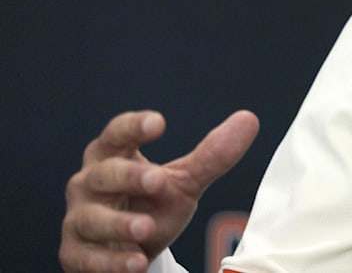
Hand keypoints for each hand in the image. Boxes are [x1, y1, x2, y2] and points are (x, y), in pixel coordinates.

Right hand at [60, 109, 259, 272]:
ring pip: (92, 218)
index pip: (116, 135)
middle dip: (130, 177)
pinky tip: (135, 263)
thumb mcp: (182, 181)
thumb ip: (212, 155)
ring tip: (146, 228)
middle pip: (104, 174)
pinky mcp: (76, 253)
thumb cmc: (149, 204)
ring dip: (120, 224)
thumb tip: (247, 120)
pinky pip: (89, 257)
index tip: (157, 122)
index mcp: (113, 157)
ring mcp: (79, 219)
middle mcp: (90, 184)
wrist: (129, 249)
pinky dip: (113, 261)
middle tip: (159, 182)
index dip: (133, 127)